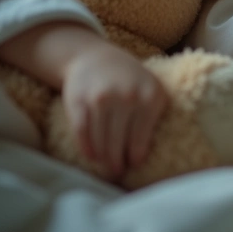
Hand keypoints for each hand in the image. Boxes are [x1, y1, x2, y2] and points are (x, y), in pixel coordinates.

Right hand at [61, 43, 169, 178]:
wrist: (93, 57)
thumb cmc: (128, 78)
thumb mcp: (150, 87)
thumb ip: (153, 113)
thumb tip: (148, 152)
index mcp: (150, 95)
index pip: (141, 136)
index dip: (136, 155)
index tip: (134, 165)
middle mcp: (126, 97)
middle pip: (119, 141)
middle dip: (118, 162)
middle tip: (118, 174)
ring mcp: (101, 99)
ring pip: (101, 140)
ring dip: (104, 158)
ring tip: (107, 168)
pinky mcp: (79, 102)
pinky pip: (82, 132)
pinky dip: (86, 148)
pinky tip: (91, 156)